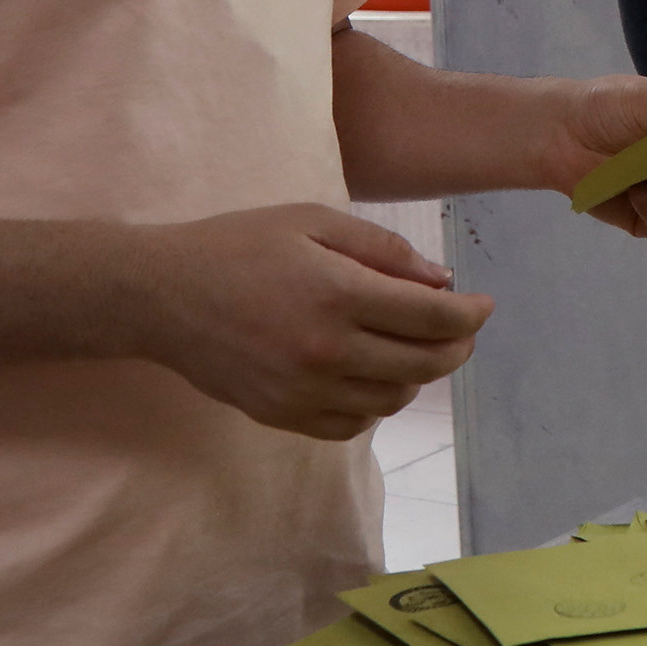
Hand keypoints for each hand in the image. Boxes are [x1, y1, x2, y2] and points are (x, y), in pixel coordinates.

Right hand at [134, 203, 489, 440]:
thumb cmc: (240, 246)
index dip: (471, 315)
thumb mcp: (313, 221)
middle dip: (456, 347)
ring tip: (415, 346)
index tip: (484, 305)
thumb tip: (441, 281)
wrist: (162, 296)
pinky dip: (375, 404)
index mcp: (338, 295)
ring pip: (392, 399)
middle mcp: (326, 351)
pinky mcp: (281, 415)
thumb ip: (384, 250)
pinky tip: (374, 374)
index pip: (433, 319)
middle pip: (423, 365)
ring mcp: (302, 391)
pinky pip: (352, 424)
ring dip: (417, 375)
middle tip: (462, 329)